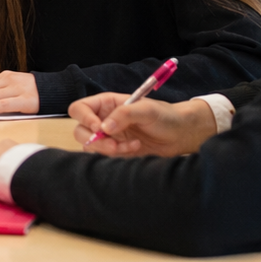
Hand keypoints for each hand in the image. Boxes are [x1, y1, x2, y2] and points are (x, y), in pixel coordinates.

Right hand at [70, 94, 216, 156]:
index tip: (99, 128)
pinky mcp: (116, 152)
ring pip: (91, 147)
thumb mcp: (146, 109)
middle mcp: (103, 120)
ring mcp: (109, 137)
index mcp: (106, 104)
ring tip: (131, 146)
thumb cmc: (165, 116)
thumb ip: (124, 114)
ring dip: (108, 150)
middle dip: (95, 140)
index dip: (84, 118)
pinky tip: (135, 149)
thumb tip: (103, 128)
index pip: (79, 109)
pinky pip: (105, 157)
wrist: (181, 134)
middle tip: (114, 145)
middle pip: (80, 131)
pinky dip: (117, 157)